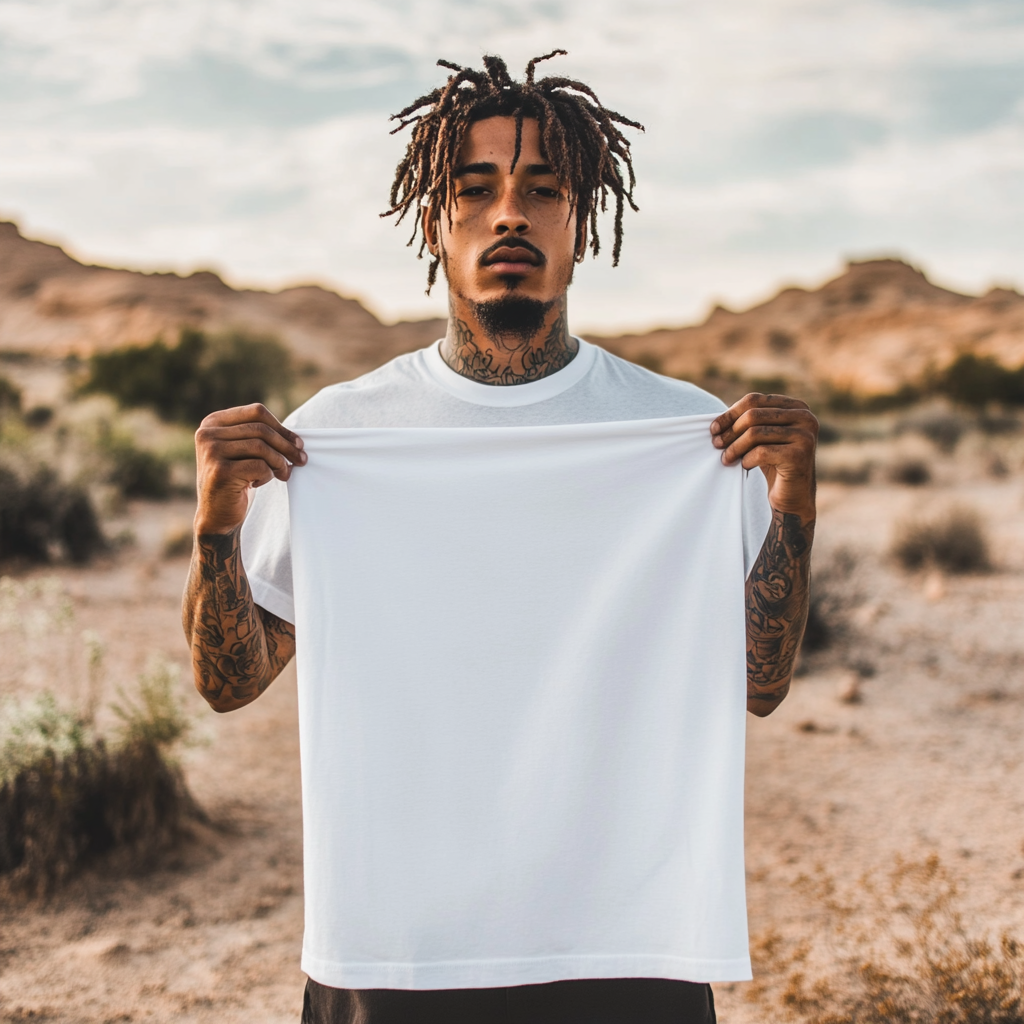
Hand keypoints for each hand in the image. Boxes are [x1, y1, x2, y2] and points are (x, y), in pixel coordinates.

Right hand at [194, 404, 305, 534]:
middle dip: (287, 446)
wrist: (217, 515)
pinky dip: (267, 475)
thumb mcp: (243, 452)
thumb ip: (259, 436)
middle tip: (301, 460)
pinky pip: (259, 466)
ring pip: (261, 446)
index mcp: (213, 423)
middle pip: (261, 429)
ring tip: (283, 474)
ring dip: (279, 462)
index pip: (256, 412)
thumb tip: (295, 438)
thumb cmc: (236, 481)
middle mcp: (207, 434)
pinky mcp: (220, 471)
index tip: (298, 443)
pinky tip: (259, 483)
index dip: (281, 427)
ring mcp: (211, 452)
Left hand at [710, 393, 817, 522]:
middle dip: (730, 431)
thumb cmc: (774, 463)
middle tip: (716, 445)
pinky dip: (747, 459)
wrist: (793, 496)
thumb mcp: (763, 437)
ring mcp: (805, 436)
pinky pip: (761, 452)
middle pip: (753, 415)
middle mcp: (805, 418)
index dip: (730, 414)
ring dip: (734, 447)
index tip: (713, 429)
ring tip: (726, 458)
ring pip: (755, 433)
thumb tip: (716, 420)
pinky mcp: (800, 455)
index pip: (754, 400)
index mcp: (797, 407)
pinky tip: (744, 466)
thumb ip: (749, 421)